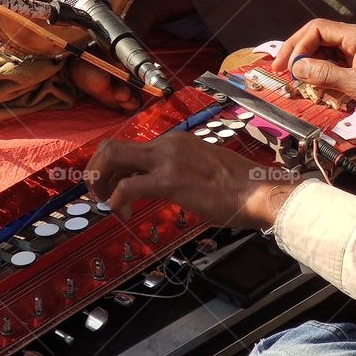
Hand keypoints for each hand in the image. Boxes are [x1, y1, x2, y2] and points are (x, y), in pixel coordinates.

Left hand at [84, 131, 297, 228]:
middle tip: (96, 194)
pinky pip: (128, 187)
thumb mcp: (201, 170)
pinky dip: (117, 201)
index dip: (112, 168)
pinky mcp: (170, 181)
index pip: (130, 148)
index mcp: (175, 142)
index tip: (109, 186)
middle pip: (113, 147)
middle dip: (96, 169)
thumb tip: (158, 187)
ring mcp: (167, 160)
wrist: (259, 191)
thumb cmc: (238, 189)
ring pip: (113, 158)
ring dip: (100, 182)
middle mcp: (167, 144)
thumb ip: (177, 173)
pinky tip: (122, 214)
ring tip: (104, 203)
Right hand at [272, 19, 355, 120]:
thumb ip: (325, 74)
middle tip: (279, 69)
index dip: (297, 46)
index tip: (286, 67)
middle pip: (316, 35)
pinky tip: (312, 81)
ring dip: (306, 61)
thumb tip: (296, 67)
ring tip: (293, 78)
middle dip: (296, 51)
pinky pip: (333, 59)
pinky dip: (319, 69)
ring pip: (323, 48)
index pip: (316, 29)